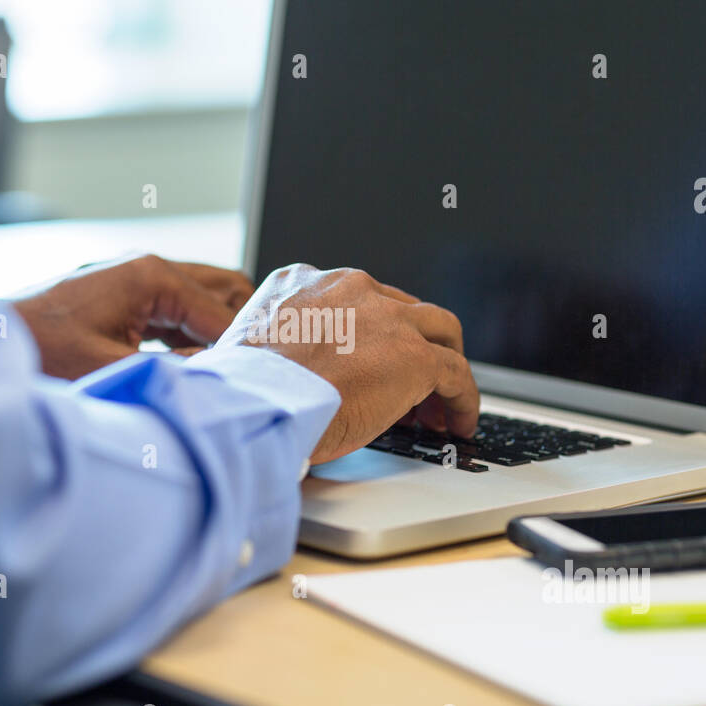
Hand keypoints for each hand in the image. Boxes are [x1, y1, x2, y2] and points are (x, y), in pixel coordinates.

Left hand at [13, 255, 253, 378]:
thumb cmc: (39, 350)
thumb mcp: (115, 367)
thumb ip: (176, 370)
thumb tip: (221, 377)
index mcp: (151, 275)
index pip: (223, 312)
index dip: (243, 348)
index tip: (261, 378)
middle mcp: (146, 268)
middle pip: (223, 289)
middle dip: (238, 327)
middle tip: (249, 369)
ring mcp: (132, 281)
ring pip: (200, 299)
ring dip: (213, 332)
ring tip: (226, 372)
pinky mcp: (118, 299)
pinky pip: (172, 311)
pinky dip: (189, 335)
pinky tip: (191, 367)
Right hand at [219, 264, 478, 462]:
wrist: (258, 404)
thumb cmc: (241, 390)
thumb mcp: (243, 349)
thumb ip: (263, 347)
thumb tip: (247, 370)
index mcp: (302, 281)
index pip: (353, 297)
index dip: (367, 334)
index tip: (368, 362)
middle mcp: (349, 287)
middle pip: (401, 307)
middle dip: (411, 343)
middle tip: (410, 385)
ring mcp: (387, 318)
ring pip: (440, 330)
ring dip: (444, 364)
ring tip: (441, 404)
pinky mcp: (415, 356)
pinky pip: (457, 372)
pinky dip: (464, 398)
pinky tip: (459, 423)